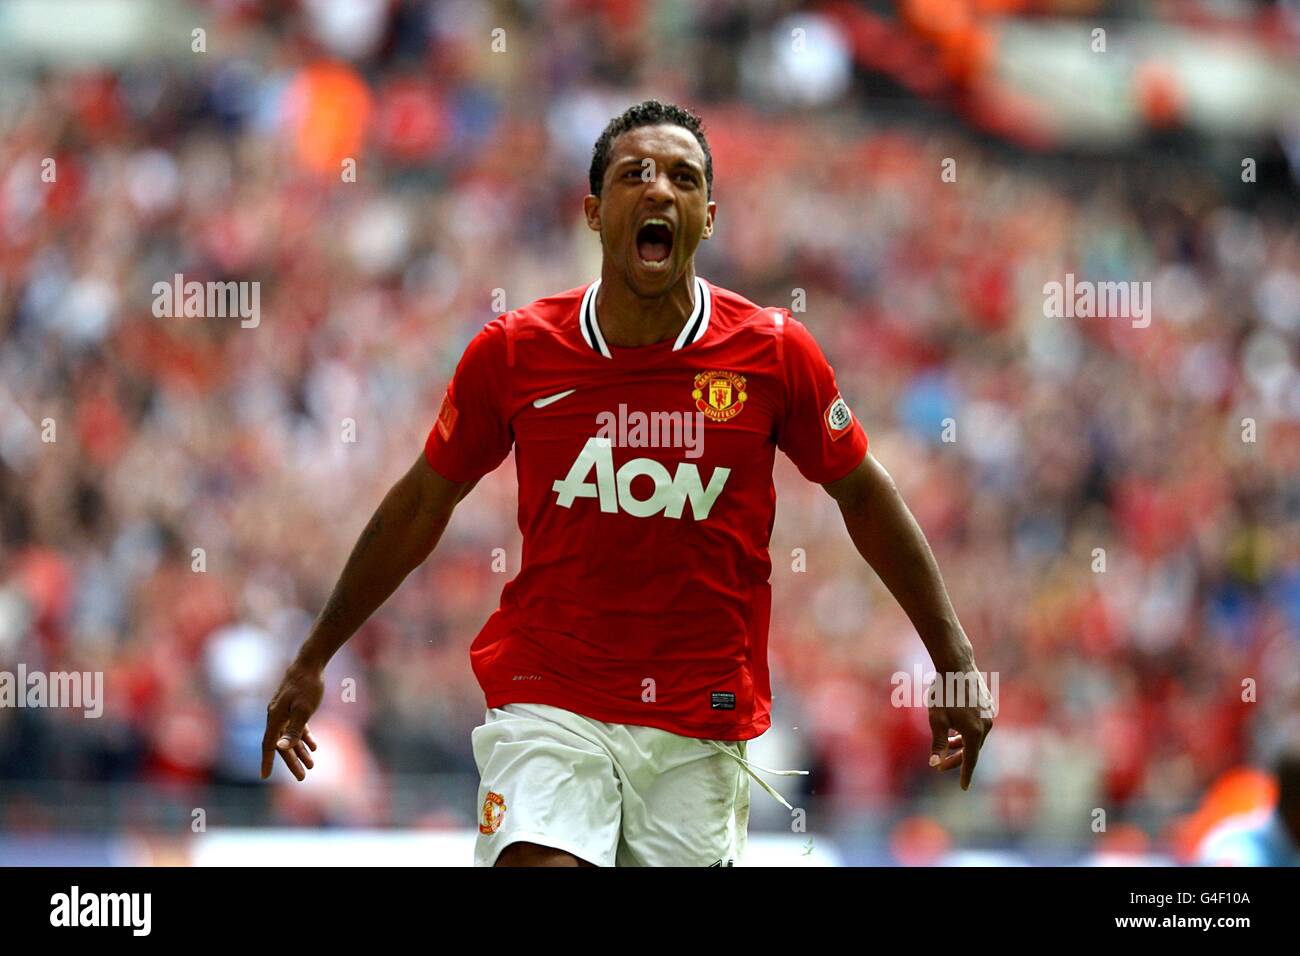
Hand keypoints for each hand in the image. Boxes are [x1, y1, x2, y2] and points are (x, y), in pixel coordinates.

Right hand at [261, 663, 324, 780]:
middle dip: (292, 762)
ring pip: (290, 736)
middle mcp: (275, 716)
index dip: (267, 761)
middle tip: (302, 777)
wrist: (310, 662)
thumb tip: (280, 748)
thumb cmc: (307, 686)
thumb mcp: (304, 710)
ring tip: (311, 765)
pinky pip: (296, 727)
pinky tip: (314, 747)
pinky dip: (304, 737)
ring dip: (300, 751)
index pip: (268, 745)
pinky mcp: (293, 706)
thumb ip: (293, 730)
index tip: (264, 776)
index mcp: (275, 718)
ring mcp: (284, 711)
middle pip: (282, 744)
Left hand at [926, 669, 993, 790]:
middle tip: (941, 766)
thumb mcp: (936, 720)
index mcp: (975, 732)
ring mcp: (990, 714)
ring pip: (976, 736)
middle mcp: (987, 725)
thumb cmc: (943, 692)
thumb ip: (938, 744)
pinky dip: (967, 731)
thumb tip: (934, 764)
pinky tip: (956, 728)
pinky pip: (979, 725)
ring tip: (948, 744)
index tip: (963, 788)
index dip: (965, 774)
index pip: (970, 760)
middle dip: (957, 758)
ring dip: (962, 744)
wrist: (956, 665)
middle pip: (973, 749)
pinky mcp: (988, 706)